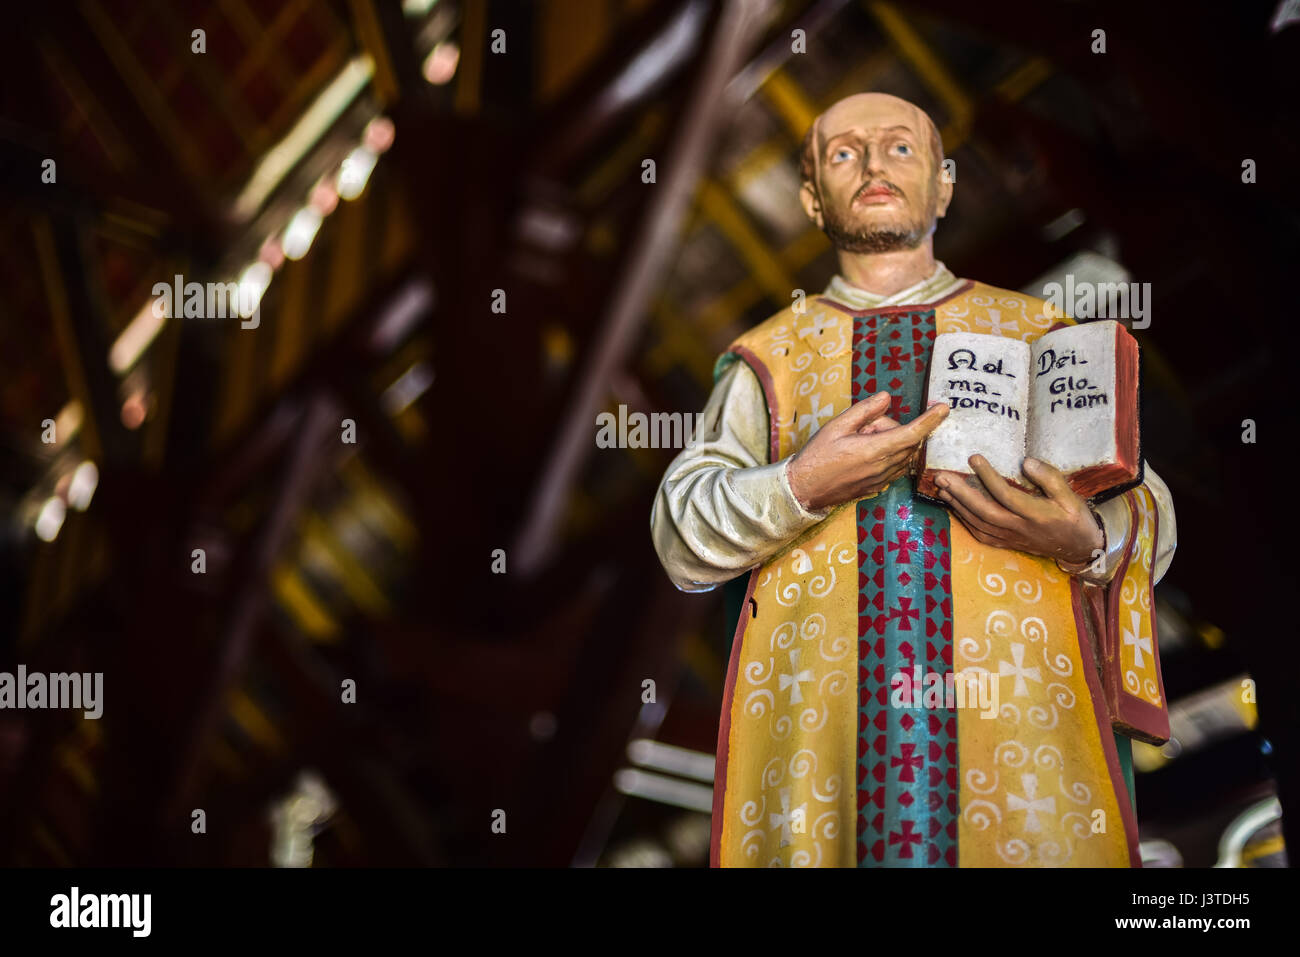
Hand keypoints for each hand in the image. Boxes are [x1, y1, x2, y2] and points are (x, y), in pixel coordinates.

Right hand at [787, 392, 948, 510]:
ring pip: (903, 455)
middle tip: (864, 428)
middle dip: (894, 428)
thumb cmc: (817, 456)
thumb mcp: (836, 426)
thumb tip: (887, 398)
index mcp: (873, 450)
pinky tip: (864, 454)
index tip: (944, 408)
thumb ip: (864, 411)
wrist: (803, 489)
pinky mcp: (878, 487)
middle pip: (907, 441)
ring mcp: (882, 480)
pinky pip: (895, 467)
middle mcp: (883, 468)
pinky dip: (889, 455)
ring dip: (891, 443)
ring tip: (859, 443)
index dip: (930, 420)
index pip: (911, 433)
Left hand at [934, 455, 1102, 564]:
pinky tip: (952, 506)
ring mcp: (1009, 537)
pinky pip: (979, 533)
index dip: (988, 476)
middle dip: (960, 493)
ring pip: (978, 522)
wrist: (1077, 548)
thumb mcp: (1070, 496)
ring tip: (941, 487)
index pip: (1006, 494)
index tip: (973, 458)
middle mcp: (1018, 527)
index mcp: (1036, 514)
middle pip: (984, 510)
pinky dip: (963, 520)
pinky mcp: (1005, 543)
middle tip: (942, 476)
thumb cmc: (1074, 518)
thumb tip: (1026, 462)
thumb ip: (1050, 478)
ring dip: (957, 505)